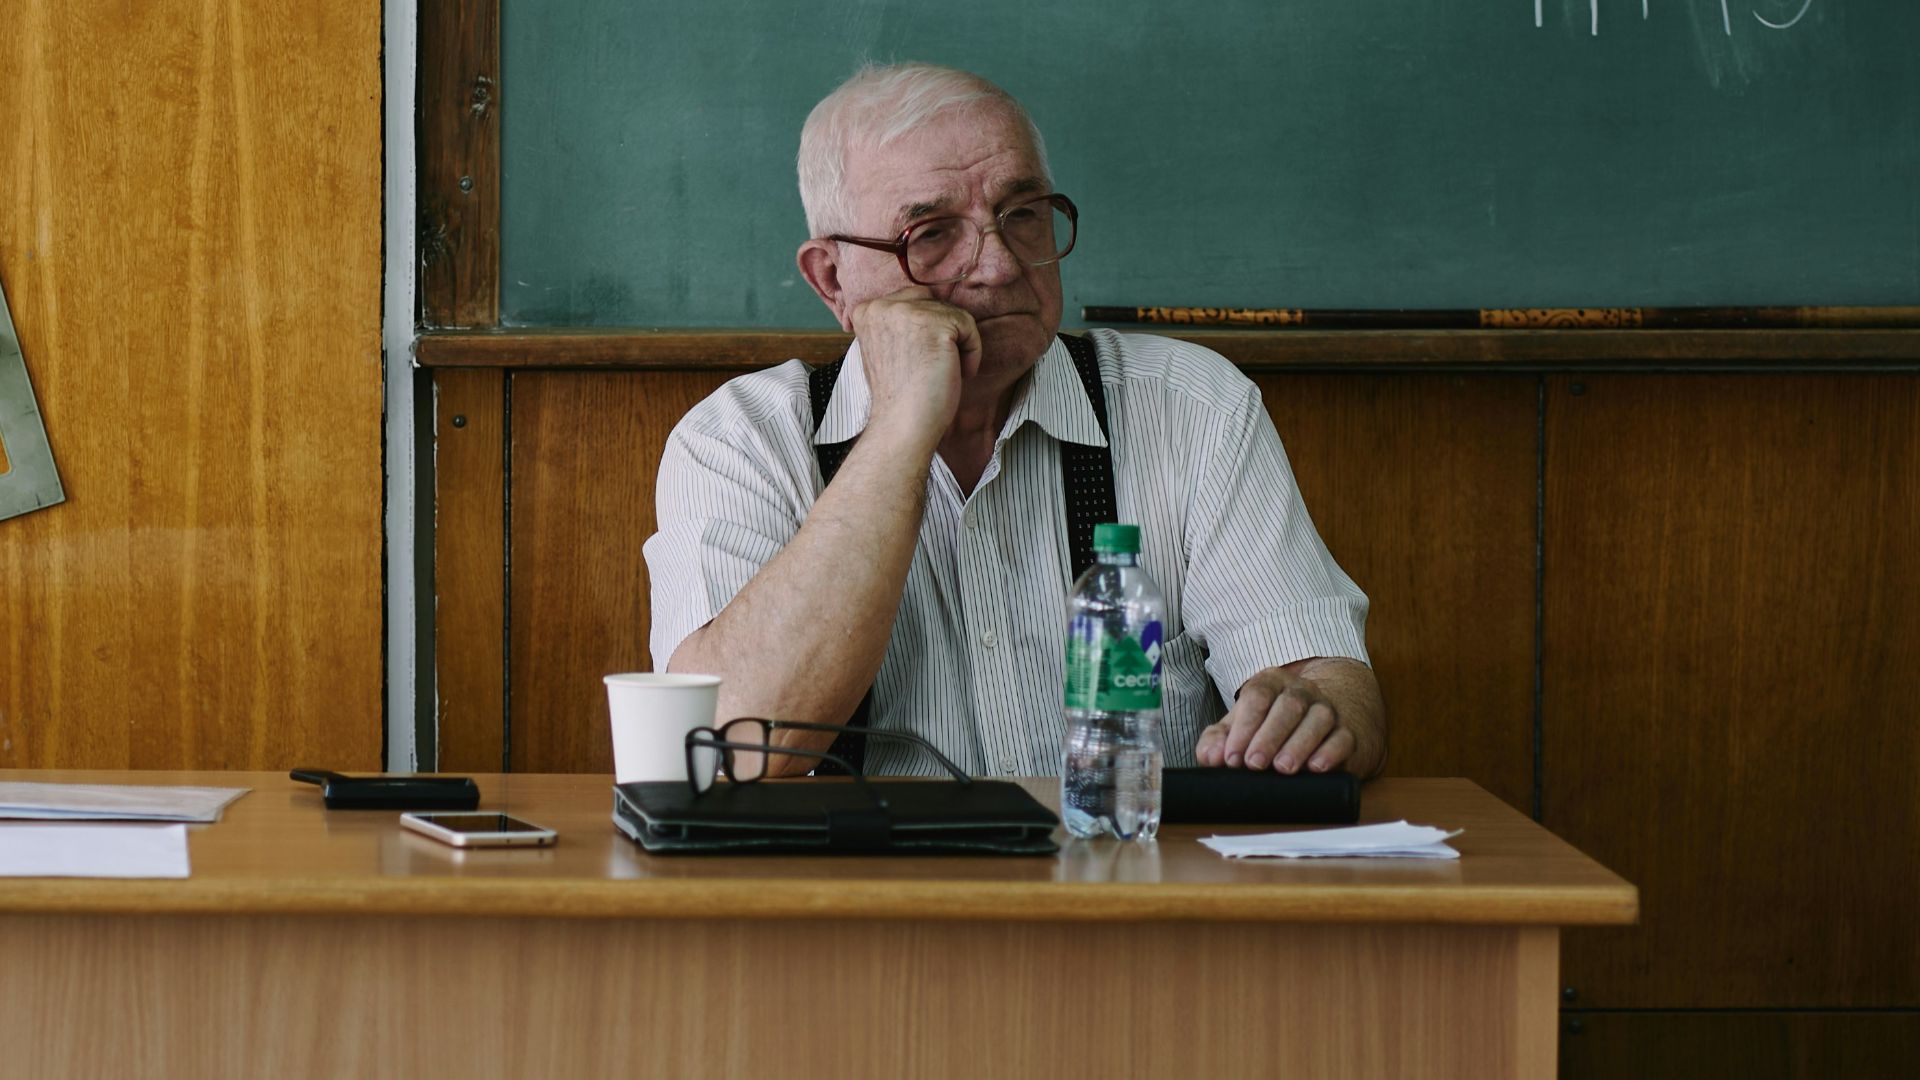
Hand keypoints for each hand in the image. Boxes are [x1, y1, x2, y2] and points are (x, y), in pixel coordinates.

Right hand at [848, 286, 980, 447]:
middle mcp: (882, 305)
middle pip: (933, 303)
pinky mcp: (935, 323)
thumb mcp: (884, 348)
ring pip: (953, 315)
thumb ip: (897, 325)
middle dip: (942, 333)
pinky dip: (972, 352)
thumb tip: (930, 312)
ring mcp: (907, 312)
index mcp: (866, 311)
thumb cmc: (900, 396)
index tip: (919, 360)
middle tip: (933, 366)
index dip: (925, 330)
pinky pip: (969, 326)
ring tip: (942, 372)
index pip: (912, 301)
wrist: (902, 425)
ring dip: (957, 346)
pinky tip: (957, 373)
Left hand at [1194, 667, 1354, 774]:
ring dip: (1299, 744)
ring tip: (1283, 768)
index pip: (1258, 695)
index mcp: (1271, 683)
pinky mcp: (1348, 733)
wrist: (1325, 723)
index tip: (1232, 757)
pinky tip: (1316, 767)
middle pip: (1288, 705)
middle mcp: (1302, 692)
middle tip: (1254, 764)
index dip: (1244, 726)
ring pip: (1319, 718)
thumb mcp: (1241, 729)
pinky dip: (1330, 752)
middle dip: (1269, 736)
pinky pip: (1343, 737)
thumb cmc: (1273, 728)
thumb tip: (1211, 757)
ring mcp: (1328, 710)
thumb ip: (1218, 741)